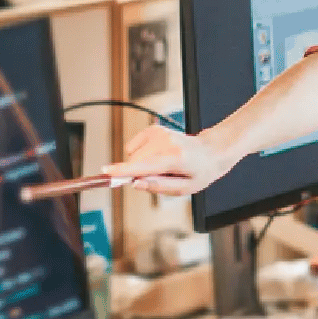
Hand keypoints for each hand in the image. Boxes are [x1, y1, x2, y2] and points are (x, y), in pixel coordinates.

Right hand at [104, 124, 239, 196]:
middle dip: (138, 173)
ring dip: (142, 164)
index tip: (107, 172)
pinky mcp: (154, 129)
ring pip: (133, 155)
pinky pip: (134, 147)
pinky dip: (141, 154)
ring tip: (163, 166)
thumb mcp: (185, 188)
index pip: (145, 166)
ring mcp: (160, 133)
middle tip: (160, 177)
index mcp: (175, 158)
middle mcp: (166, 142)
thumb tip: (136, 184)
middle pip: (136, 162)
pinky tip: (157, 157)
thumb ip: (159, 187)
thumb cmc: (200, 172)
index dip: (124, 170)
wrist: (210, 151)